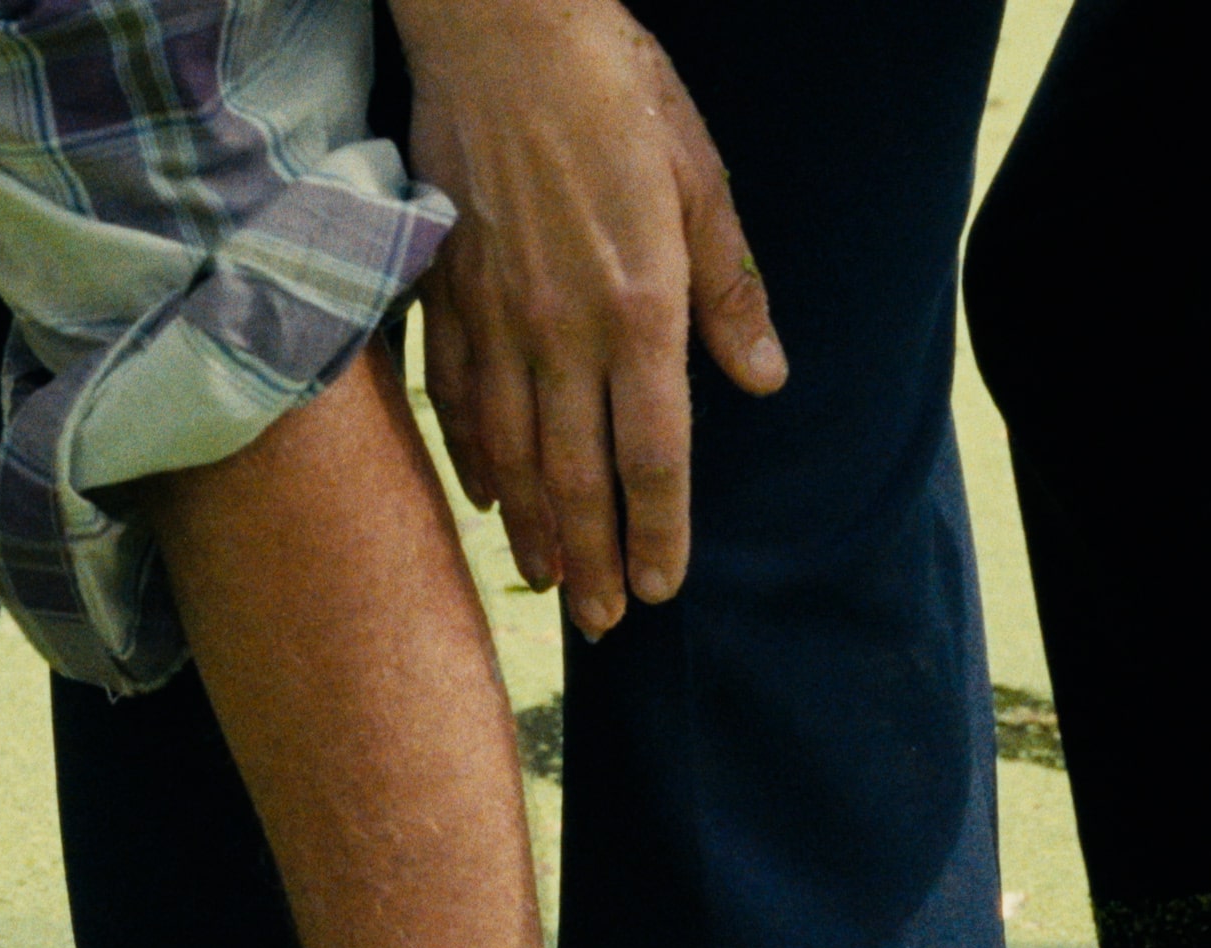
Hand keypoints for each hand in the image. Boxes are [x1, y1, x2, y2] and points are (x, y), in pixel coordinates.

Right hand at [394, 0, 783, 639]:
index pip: (653, 455)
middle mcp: (562, 331)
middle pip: (578, 477)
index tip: (664, 588)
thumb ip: (729, 290)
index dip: (659, 532)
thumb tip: (764, 380)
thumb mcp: (700, 179)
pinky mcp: (446, 293)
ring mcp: (494, 317)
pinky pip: (456, 401)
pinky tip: (487, 498)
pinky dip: (473, 460)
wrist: (501, 27)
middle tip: (604, 626)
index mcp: (639, 306)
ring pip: (512, 454)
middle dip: (594, 561)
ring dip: (533, 529)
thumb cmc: (615, 89)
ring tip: (547, 584)